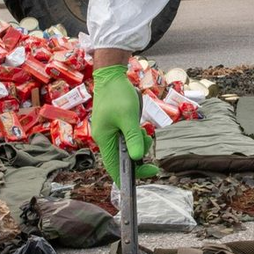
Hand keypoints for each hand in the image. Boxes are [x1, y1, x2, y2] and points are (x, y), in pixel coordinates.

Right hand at [90, 64, 159, 185]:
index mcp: (104, 140)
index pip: (114, 168)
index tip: (148, 173)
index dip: (129, 176)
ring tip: (145, 131)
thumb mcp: (129, 117)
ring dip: (139, 143)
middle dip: (138, 154)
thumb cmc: (118, 95)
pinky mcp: (114, 126)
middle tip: (149, 142)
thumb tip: (138, 158)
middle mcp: (104, 139)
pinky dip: (135, 136)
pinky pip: (126, 138)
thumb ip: (133, 138)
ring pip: (126, 148)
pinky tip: (141, 127)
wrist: (111, 76)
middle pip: (122, 159)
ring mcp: (109, 132)